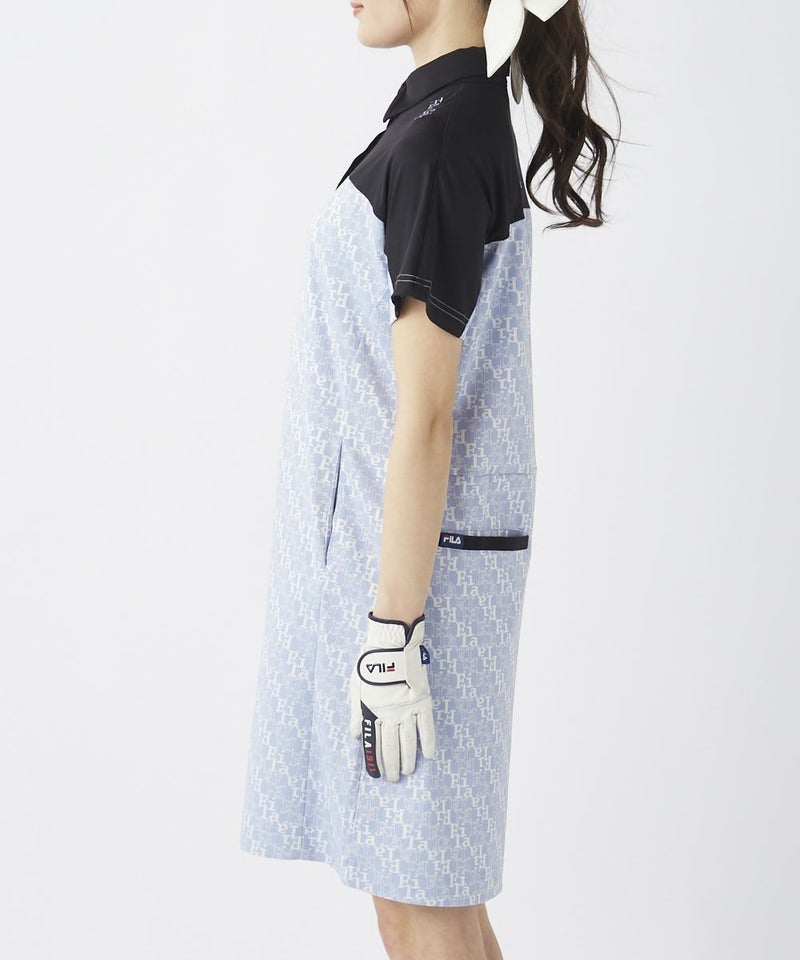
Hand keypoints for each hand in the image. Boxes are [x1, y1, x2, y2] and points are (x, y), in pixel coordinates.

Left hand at [349, 611, 436, 781]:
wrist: (391, 645)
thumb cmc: (369, 665)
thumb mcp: (355, 688)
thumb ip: (355, 713)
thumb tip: (356, 736)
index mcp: (372, 712)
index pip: (375, 743)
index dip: (376, 761)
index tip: (377, 774)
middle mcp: (390, 715)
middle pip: (392, 746)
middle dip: (392, 765)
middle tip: (394, 779)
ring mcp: (407, 709)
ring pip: (409, 741)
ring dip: (409, 758)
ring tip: (409, 771)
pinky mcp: (422, 701)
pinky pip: (427, 726)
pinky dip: (428, 742)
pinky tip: (428, 756)